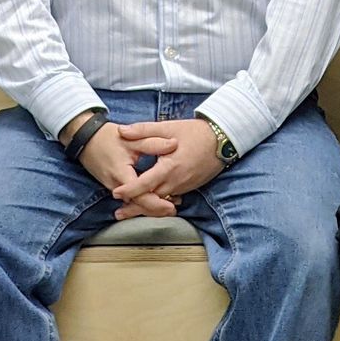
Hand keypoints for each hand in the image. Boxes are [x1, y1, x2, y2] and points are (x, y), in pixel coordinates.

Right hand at [58, 112, 180, 218]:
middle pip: (138, 204)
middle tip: (174, 210)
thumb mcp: (132, 138)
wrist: (85, 139)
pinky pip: (129, 198)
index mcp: (122, 175)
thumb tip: (174, 145)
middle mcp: (117, 186)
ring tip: (168, 208)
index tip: (170, 207)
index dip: (156, 204)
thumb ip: (152, 143)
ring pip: (133, 203)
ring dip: (149, 206)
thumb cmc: (108, 138)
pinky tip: (155, 200)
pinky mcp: (114, 187)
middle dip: (155, 210)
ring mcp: (114, 188)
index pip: (140, 196)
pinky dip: (142, 200)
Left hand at [107, 119, 224, 219]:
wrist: (223, 139)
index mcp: (169, 167)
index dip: (129, 190)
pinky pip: (171, 199)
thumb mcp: (168, 127)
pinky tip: (152, 204)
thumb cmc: (196, 133)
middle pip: (152, 200)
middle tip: (118, 213)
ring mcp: (184, 186)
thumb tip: (122, 131)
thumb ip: (143, 130)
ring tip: (130, 212)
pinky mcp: (190, 187)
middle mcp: (177, 181)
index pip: (145, 184)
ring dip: (147, 207)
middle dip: (135, 206)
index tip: (116, 193)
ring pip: (162, 202)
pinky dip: (160, 203)